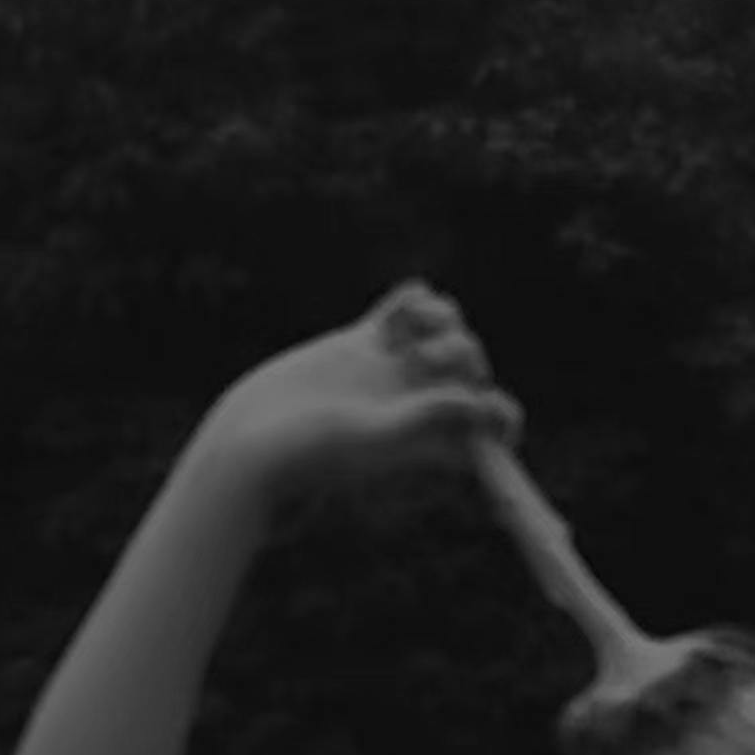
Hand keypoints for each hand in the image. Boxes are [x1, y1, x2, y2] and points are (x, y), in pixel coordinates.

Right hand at [201, 280, 523, 506]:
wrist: (253, 441)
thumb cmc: (308, 455)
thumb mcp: (370, 438)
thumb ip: (422, 419)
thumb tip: (476, 401)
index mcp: (429, 441)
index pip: (489, 427)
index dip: (501, 414)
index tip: (485, 403)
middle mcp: (415, 407)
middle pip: (472, 368)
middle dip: (465, 354)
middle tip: (424, 360)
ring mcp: (388, 373)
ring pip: (445, 330)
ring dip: (444, 316)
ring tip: (417, 323)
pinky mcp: (359, 346)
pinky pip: (406, 308)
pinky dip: (413, 298)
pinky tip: (397, 311)